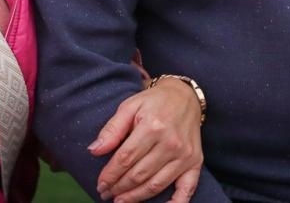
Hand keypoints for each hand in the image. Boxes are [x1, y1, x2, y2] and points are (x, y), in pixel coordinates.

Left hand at [88, 77, 203, 202]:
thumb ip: (112, 129)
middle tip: (106, 193)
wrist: (185, 96)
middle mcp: (170, 143)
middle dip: (119, 187)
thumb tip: (94, 151)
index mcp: (152, 126)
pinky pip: (187, 189)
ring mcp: (184, 155)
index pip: (125, 158)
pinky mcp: (195, 162)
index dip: (110, 175)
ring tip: (121, 200)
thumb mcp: (129, 107)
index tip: (100, 184)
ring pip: (156, 185)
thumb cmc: (153, 102)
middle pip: (139, 174)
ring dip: (136, 197)